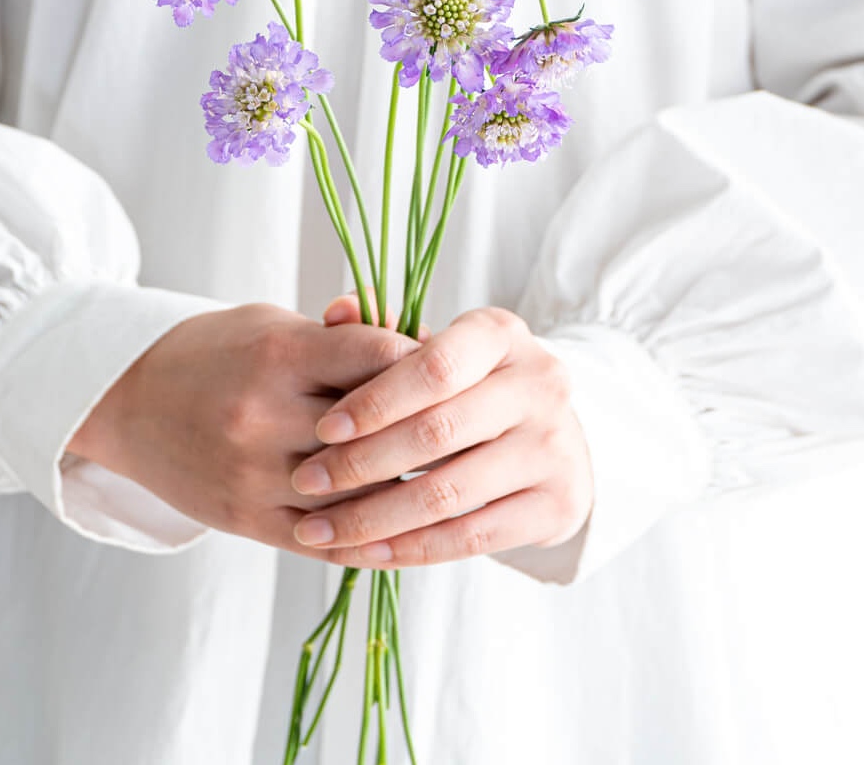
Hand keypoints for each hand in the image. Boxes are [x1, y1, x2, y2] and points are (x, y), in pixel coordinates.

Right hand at [67, 302, 417, 555]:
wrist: (127, 399)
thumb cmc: (215, 352)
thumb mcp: (273, 323)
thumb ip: (343, 337)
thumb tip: (418, 341)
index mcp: (280, 355)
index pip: (382, 358)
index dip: (426, 365)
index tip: (452, 372)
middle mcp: (266, 416)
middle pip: (380, 432)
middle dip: (428, 431)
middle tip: (469, 432)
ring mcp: (255, 474)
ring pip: (362, 492)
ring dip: (408, 488)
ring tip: (446, 480)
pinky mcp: (246, 519)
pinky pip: (327, 539)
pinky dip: (371, 534)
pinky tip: (402, 527)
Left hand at [289, 302, 592, 566]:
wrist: (551, 435)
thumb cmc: (468, 385)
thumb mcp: (434, 348)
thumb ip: (379, 331)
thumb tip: (336, 310)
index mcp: (501, 334)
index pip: (434, 366)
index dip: (376, 401)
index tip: (324, 428)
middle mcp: (538, 385)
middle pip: (437, 432)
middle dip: (361, 463)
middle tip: (305, 482)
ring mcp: (553, 447)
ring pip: (448, 492)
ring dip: (374, 517)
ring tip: (319, 530)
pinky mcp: (558, 504)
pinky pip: (471, 537)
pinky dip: (412, 549)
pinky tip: (366, 553)